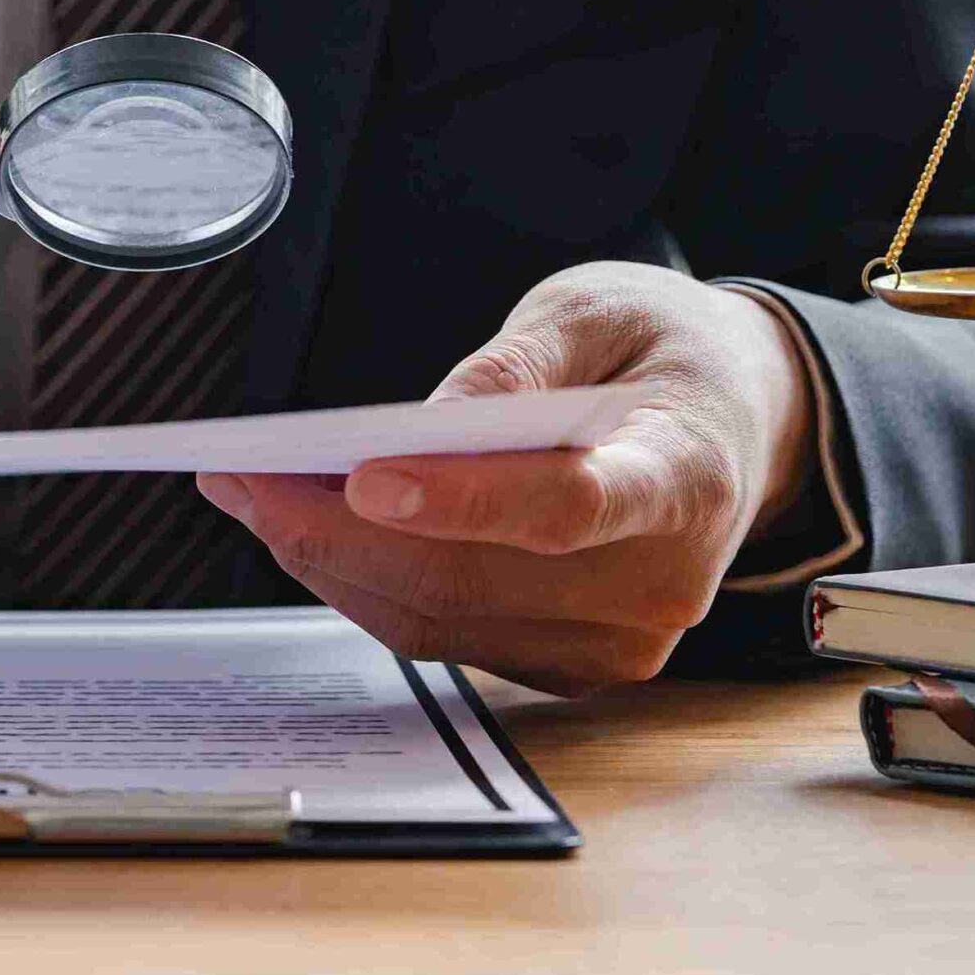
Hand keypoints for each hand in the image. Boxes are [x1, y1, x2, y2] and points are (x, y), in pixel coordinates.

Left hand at [197, 262, 813, 694]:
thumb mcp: (600, 310)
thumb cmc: (661, 358)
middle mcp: (661, 581)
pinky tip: (310, 530)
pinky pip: (442, 637)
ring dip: (329, 561)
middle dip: (337, 528)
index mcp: (689, 477)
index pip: (569, 507)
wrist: (733, 425)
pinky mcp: (571, 664)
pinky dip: (364, 586)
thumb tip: (433, 419)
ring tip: (249, 494)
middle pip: (475, 578)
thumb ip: (520, 362)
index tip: (363, 477)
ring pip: (439, 620)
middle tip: (241, 476)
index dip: (464, 501)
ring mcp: (616, 639)